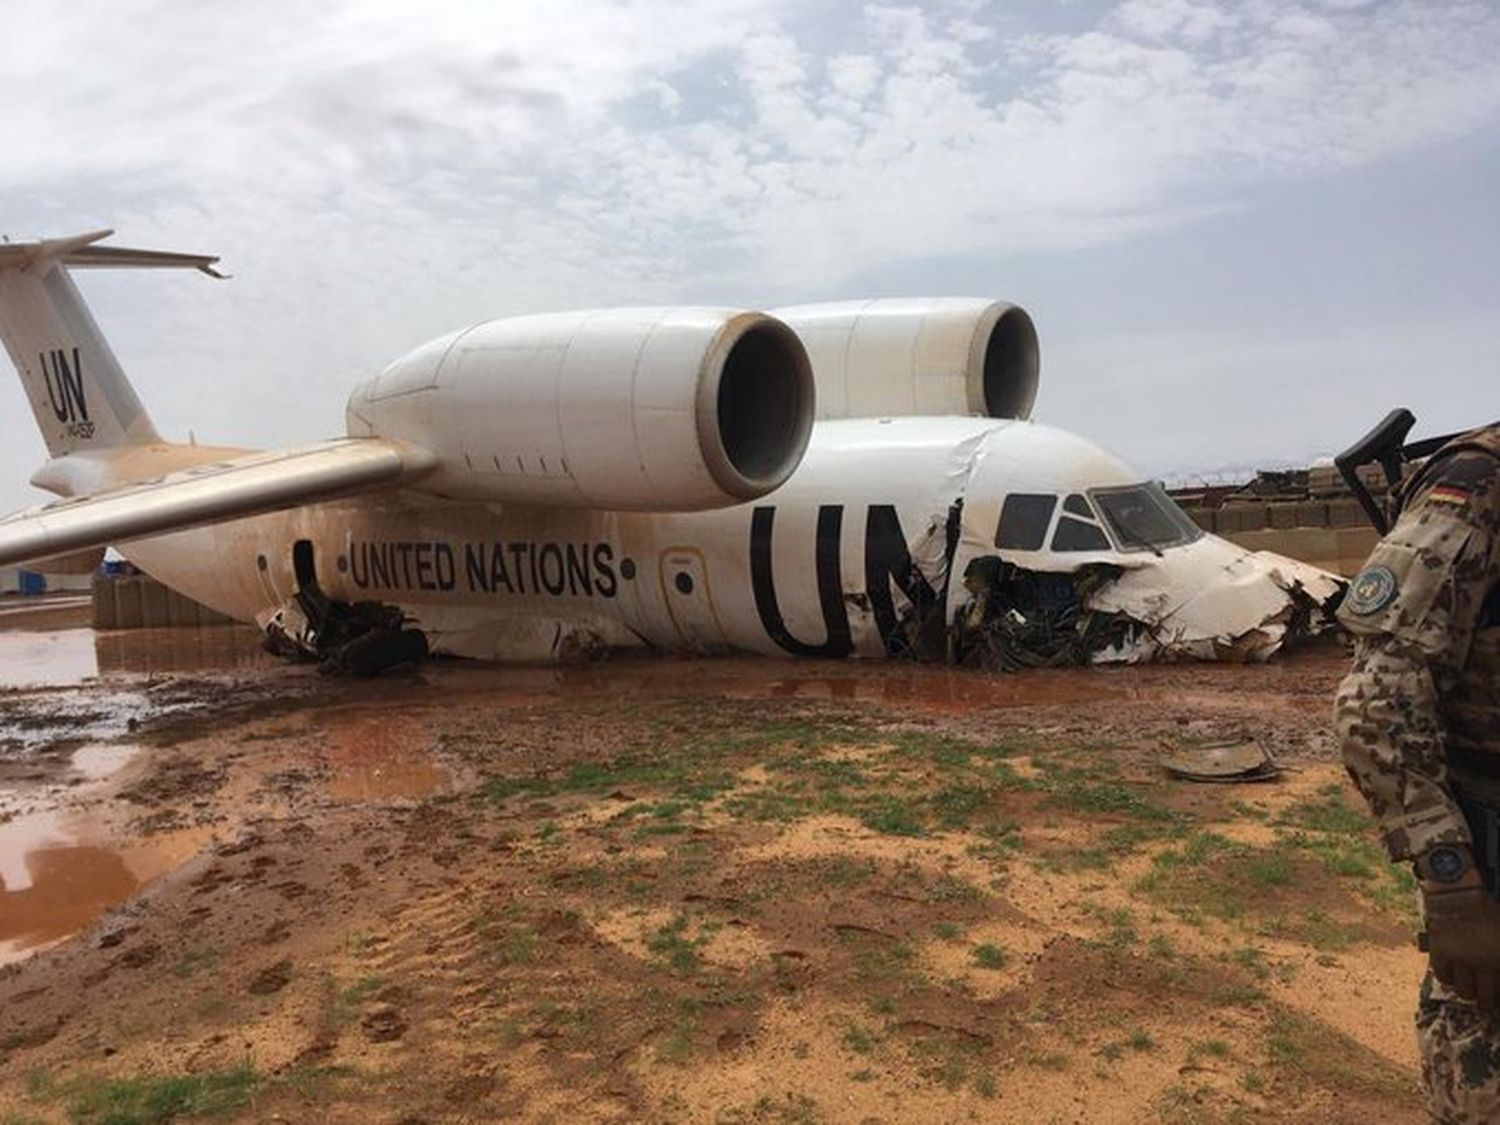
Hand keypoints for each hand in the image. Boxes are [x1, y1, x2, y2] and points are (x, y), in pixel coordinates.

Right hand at [1424, 877, 1499, 1008]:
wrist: (1458, 887)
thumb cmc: (1487, 906)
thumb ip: (1498, 951)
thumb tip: (1497, 971)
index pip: (1499, 990)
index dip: (1498, 998)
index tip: (1497, 1000)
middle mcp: (1482, 962)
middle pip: (1483, 996)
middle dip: (1485, 1002)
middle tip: (1485, 1002)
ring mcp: (1460, 957)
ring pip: (1463, 989)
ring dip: (1467, 991)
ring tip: (1468, 990)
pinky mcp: (1440, 951)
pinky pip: (1442, 975)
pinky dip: (1448, 978)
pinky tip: (1452, 976)